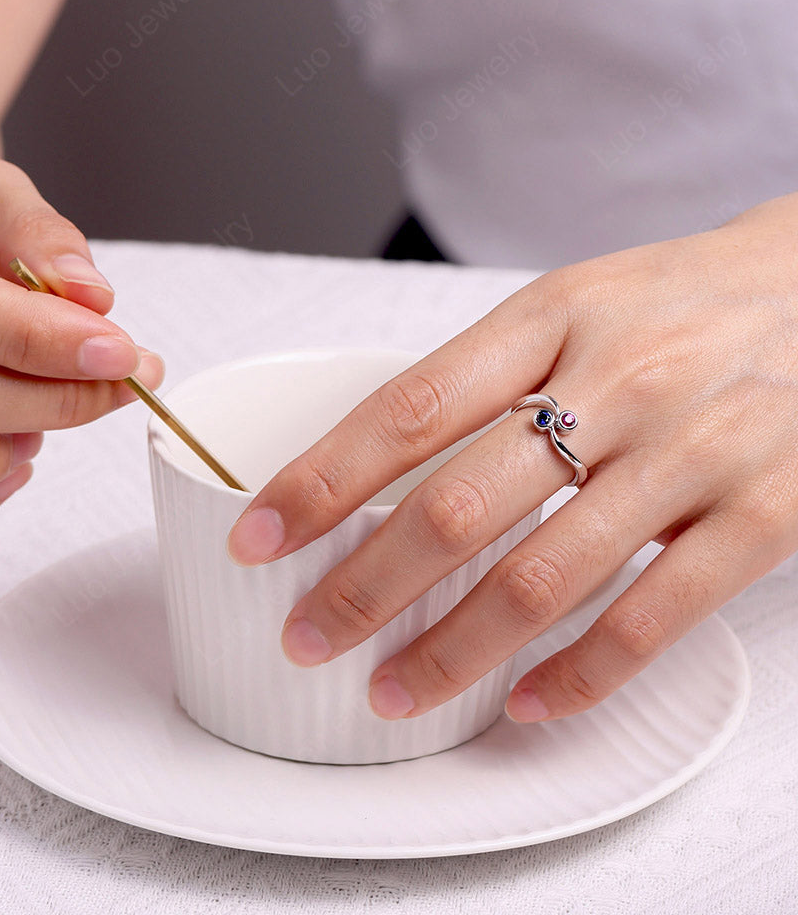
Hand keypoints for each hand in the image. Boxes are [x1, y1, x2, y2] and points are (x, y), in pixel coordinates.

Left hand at [228, 193, 797, 722]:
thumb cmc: (674, 304)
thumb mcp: (570, 305)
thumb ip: (481, 382)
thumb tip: (371, 470)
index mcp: (550, 319)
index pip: (408, 410)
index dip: (320, 481)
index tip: (259, 535)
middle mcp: (618, 382)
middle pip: (459, 505)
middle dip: (364, 585)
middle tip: (306, 634)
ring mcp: (693, 451)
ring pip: (545, 576)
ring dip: (452, 650)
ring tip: (391, 690)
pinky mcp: (764, 514)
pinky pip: (654, 616)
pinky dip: (579, 675)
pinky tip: (524, 702)